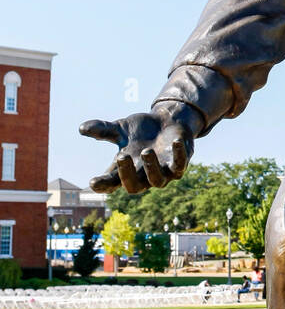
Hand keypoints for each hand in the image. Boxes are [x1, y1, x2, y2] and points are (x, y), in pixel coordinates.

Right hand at [79, 109, 195, 193]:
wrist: (168, 121)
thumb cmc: (142, 129)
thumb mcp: (121, 128)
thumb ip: (103, 130)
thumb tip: (81, 128)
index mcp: (126, 170)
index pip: (111, 182)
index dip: (103, 185)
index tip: (93, 182)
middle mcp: (143, 176)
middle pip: (134, 187)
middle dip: (127, 174)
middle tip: (121, 156)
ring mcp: (163, 173)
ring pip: (157, 180)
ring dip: (151, 167)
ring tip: (146, 151)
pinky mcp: (179, 166)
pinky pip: (180, 165)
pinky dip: (178, 155)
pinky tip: (175, 142)